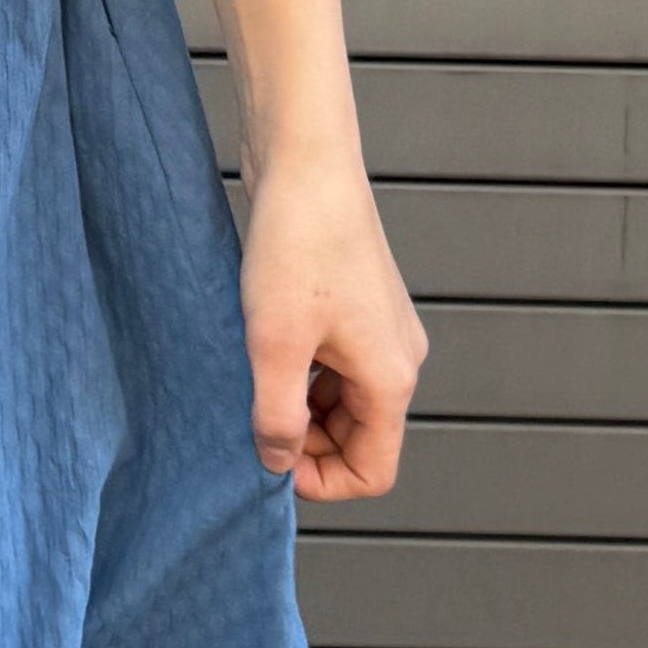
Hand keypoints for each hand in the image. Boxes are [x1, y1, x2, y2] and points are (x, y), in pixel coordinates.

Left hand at [235, 141, 425, 501]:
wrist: (307, 163)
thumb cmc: (297, 244)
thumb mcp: (275, 343)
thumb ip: (276, 415)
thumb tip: (275, 463)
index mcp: (391, 378)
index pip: (375, 472)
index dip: (322, 483)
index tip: (268, 460)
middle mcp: (398, 360)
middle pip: (358, 440)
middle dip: (306, 445)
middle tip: (248, 420)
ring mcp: (380, 333)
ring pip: (342, 404)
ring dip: (299, 408)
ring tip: (251, 380)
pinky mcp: (357, 309)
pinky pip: (334, 368)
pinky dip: (301, 375)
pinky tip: (263, 350)